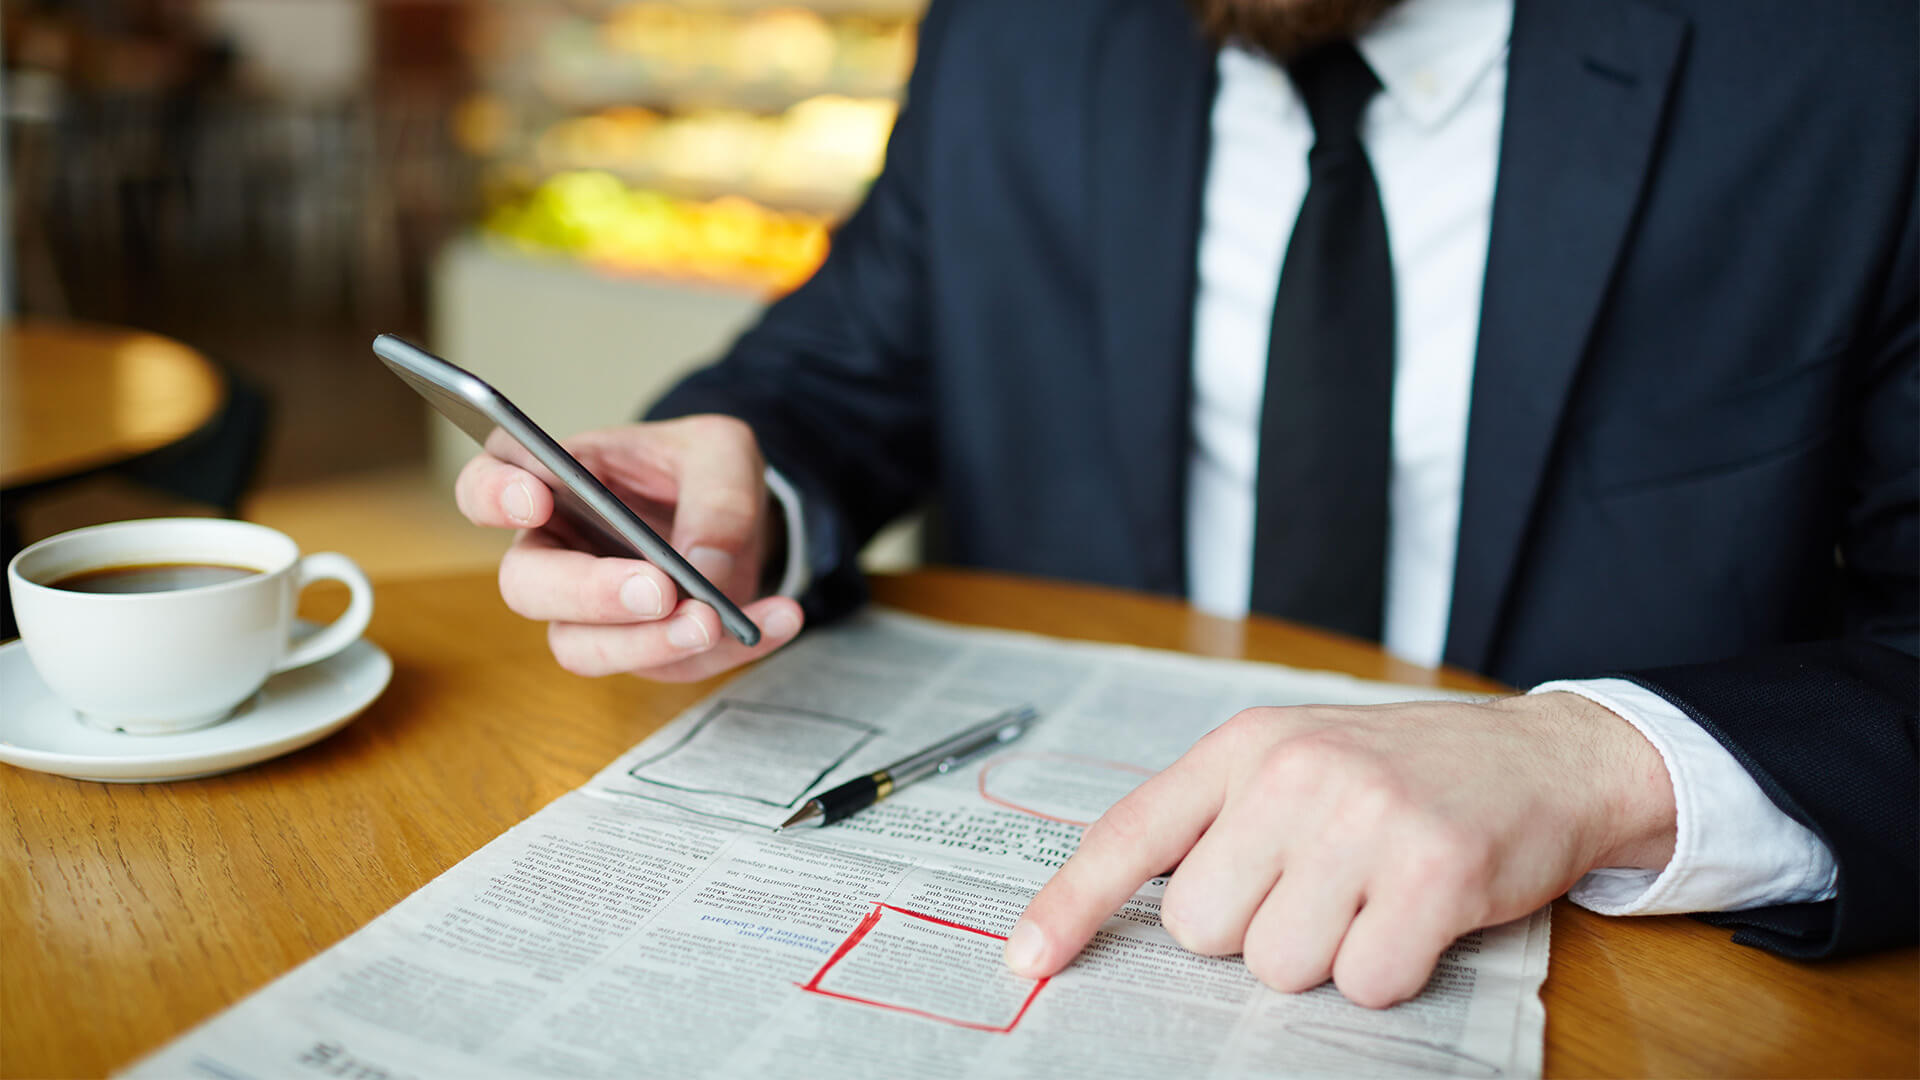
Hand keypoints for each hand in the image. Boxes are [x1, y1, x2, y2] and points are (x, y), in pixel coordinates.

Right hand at [454, 415, 803, 681]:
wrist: (741, 515)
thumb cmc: (702, 471)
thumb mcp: (724, 454)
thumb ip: (716, 496)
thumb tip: (703, 567)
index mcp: (553, 482)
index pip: (488, 487)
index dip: (493, 497)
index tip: (534, 500)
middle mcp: (555, 554)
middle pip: (527, 587)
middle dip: (589, 594)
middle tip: (659, 589)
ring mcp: (590, 613)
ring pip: (582, 649)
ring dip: (650, 644)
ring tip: (716, 621)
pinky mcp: (639, 650)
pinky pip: (667, 667)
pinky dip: (729, 650)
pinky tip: (777, 621)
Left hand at [1005, 693, 1675, 1007]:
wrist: (1542, 756)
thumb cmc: (1403, 772)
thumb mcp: (1295, 760)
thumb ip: (1217, 818)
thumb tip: (1135, 907)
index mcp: (1246, 745)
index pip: (1132, 835)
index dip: (1071, 904)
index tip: (1028, 960)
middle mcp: (1296, 773)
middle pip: (1203, 930)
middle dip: (1254, 931)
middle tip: (1318, 887)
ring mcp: (1367, 818)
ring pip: (1280, 966)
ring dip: (1326, 953)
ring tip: (1371, 894)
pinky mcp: (1435, 871)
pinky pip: (1364, 982)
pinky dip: (1387, 972)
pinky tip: (1415, 918)